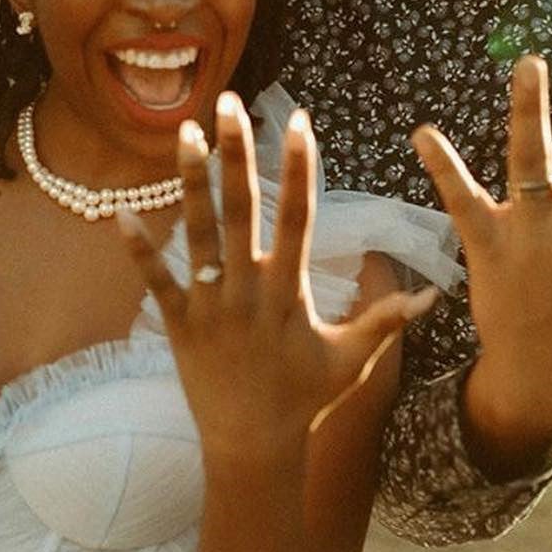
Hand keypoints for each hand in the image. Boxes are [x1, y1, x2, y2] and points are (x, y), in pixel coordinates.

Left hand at [119, 92, 435, 464]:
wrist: (254, 448)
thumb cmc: (306, 401)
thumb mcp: (352, 361)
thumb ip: (386, 321)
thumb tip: (430, 296)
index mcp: (290, 291)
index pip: (297, 216)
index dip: (299, 167)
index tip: (298, 122)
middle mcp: (248, 290)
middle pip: (242, 208)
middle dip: (237, 152)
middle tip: (230, 103)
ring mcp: (210, 306)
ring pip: (198, 232)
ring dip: (191, 180)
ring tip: (184, 131)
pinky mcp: (178, 326)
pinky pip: (154, 282)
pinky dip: (139, 250)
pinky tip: (121, 212)